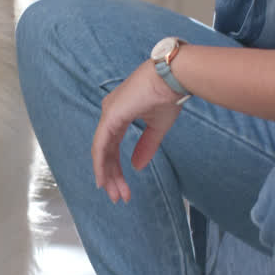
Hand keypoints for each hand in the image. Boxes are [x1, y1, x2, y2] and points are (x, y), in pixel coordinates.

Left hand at [91, 61, 184, 203]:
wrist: (174, 77)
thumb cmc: (168, 95)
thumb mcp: (157, 127)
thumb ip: (146, 146)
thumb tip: (137, 167)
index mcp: (119, 114)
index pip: (113, 146)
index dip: (117, 168)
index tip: (123, 189)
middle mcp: (110, 114)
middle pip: (105, 152)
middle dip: (112, 176)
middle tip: (118, 197)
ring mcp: (108, 114)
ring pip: (101, 151)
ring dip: (108, 175)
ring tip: (115, 194)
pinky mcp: (111, 117)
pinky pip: (101, 145)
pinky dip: (101, 164)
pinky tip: (104, 180)